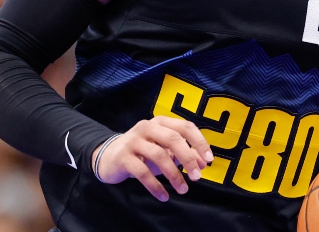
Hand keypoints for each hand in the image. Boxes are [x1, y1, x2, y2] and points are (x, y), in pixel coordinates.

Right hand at [93, 116, 212, 200]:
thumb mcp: (164, 151)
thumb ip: (184, 154)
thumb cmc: (143, 153)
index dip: (199, 142)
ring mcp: (133, 140)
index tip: (209, 160)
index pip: (185, 127)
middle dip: (188, 159)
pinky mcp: (123, 156)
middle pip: (173, 139)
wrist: (109, 157)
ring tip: (183, 189)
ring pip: (159, 155)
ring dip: (174, 175)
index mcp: (161, 122)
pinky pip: (142, 172)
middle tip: (197, 178)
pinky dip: (155, 186)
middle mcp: (147, 127)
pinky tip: (164, 196)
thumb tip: (203, 164)